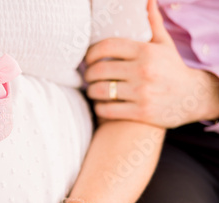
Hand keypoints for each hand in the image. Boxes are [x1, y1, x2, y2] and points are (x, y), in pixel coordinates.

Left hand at [85, 0, 218, 127]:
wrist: (193, 98)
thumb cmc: (172, 69)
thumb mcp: (164, 44)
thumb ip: (152, 23)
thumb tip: (147, 1)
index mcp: (146, 51)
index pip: (106, 46)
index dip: (91, 53)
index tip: (88, 59)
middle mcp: (143, 71)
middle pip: (99, 70)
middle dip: (88, 74)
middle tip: (88, 76)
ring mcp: (142, 93)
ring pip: (100, 91)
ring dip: (91, 91)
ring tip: (93, 90)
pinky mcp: (140, 112)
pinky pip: (107, 110)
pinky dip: (99, 108)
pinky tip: (101, 105)